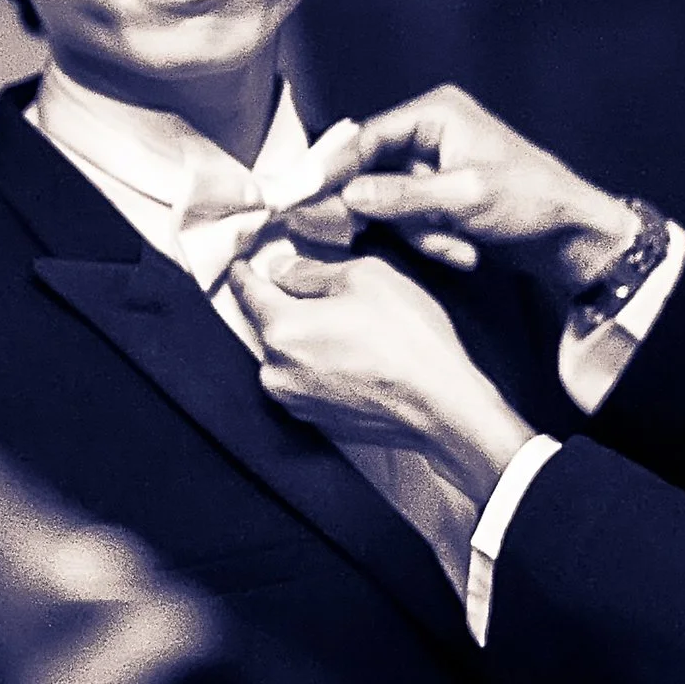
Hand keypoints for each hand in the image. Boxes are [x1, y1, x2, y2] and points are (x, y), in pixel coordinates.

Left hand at [228, 253, 534, 502]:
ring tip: (348, 328)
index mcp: (281, 329)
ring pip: (287, 355)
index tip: (241, 263)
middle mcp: (276, 371)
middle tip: (320, 292)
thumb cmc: (408, 338)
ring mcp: (295, 401)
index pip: (246, 292)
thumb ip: (311, 270)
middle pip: (267, 325)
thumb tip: (281, 269)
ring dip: (305, 338)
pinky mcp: (316, 421)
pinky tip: (353, 356)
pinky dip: (320, 365)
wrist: (443, 408)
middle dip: (286, 305)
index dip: (244, 272)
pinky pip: (305, 381)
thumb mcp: (365, 277)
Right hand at [316, 83, 636, 297]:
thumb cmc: (529, 202)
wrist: (574, 236)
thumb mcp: (463, 198)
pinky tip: (465, 250)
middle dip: (393, 213)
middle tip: (391, 235)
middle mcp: (431, 132)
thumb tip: (346, 196)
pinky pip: (411, 218)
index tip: (304, 197)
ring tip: (458, 247)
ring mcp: (435, 166)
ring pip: (391, 203)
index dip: (334, 168)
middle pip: (374, 172)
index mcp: (436, 114)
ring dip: (419, 232)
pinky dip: (433, 238)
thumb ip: (401, 197)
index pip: (367, 137)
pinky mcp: (440, 195)